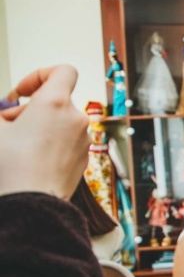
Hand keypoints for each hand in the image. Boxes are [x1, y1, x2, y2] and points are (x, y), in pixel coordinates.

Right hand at [0, 65, 88, 198]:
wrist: (32, 205)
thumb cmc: (11, 167)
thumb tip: (5, 115)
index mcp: (56, 103)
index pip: (63, 71)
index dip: (39, 75)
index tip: (21, 93)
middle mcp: (76, 119)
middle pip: (56, 101)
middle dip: (29, 109)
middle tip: (7, 125)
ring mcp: (83, 141)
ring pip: (60, 123)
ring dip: (39, 127)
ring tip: (17, 145)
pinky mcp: (83, 160)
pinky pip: (66, 142)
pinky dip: (50, 143)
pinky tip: (30, 159)